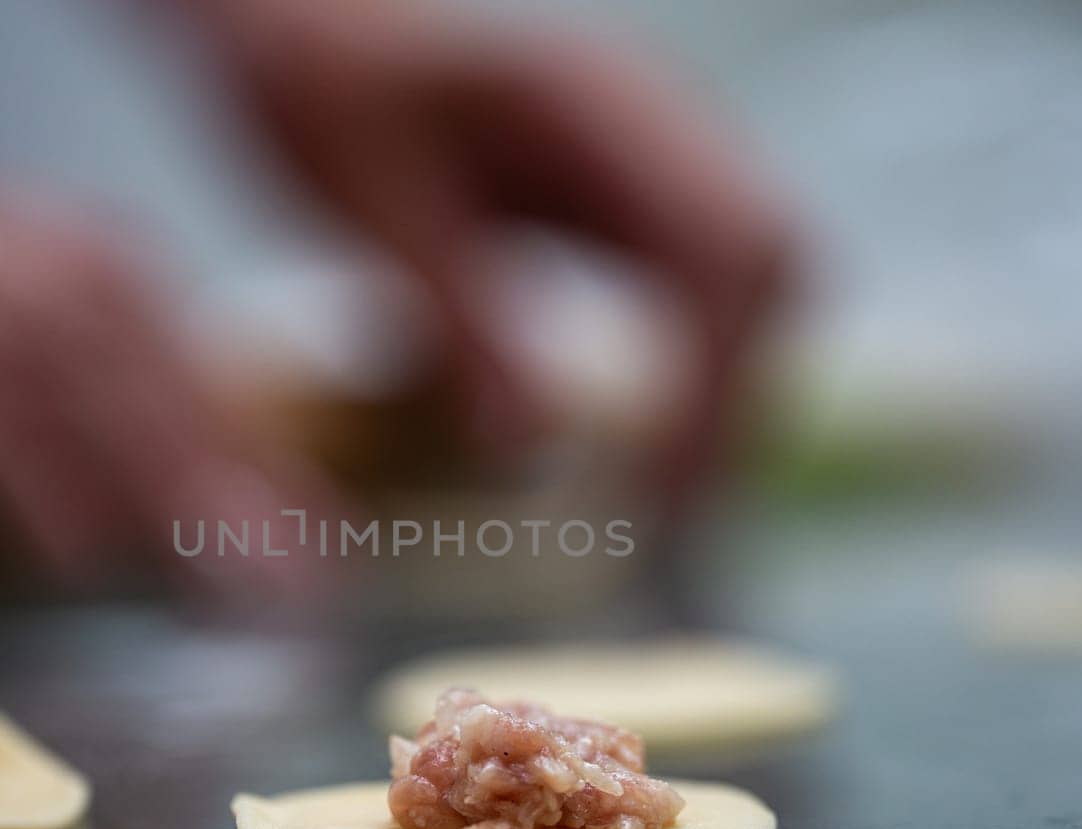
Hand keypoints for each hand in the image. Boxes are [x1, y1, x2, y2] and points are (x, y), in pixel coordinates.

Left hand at [202, 0, 795, 499]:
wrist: (310, 13)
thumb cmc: (321, 80)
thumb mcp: (365, 199)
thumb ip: (454, 314)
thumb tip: (531, 448)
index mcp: (598, 107)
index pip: (723, 254)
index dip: (708, 391)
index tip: (655, 504)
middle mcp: (653, 118)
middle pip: (771, 266)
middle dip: (734, 404)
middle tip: (663, 524)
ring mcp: (653, 147)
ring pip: (751, 276)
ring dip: (720, 390)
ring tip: (654, 500)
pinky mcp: (629, 182)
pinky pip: (698, 279)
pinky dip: (687, 363)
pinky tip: (633, 434)